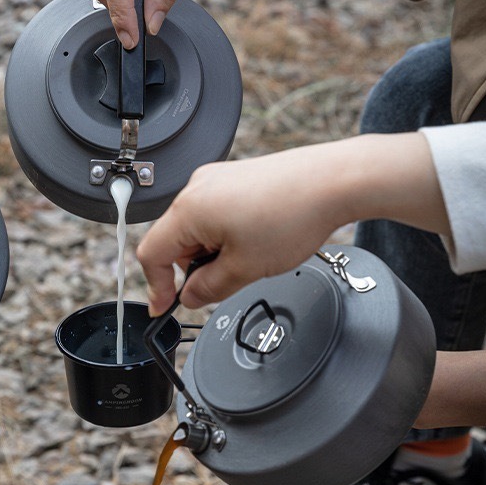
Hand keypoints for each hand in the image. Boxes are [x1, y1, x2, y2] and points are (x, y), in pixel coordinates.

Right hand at [137, 133, 444, 314]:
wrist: (333, 181)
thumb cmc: (293, 214)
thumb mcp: (244, 269)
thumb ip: (208, 289)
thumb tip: (190, 296)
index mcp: (188, 210)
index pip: (152, 254)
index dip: (156, 286)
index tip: (165, 307)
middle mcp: (196, 189)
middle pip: (174, 241)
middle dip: (193, 268)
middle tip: (226, 281)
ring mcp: (215, 180)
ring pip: (196, 229)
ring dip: (213, 251)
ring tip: (250, 256)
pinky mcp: (234, 178)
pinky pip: (215, 213)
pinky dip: (226, 234)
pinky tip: (256, 239)